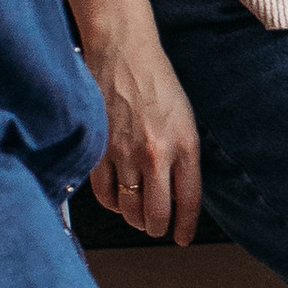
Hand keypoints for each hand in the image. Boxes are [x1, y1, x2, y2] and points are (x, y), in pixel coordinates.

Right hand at [87, 16, 203, 243]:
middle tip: (156, 228)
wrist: (122, 50)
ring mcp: (124, 153)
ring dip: (133, 218)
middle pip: (155, 213)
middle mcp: (156, 153)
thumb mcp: (185, 117)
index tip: (183, 237)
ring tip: (136, 215)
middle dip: (157, 227)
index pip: (189, 200)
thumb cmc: (156, 79)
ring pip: (128, 207)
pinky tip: (117, 198)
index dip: (186, 226)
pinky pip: (104, 193)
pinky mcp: (98, 149)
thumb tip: (178, 192)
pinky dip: (111, 202)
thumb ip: (184, 155)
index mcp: (185, 144)